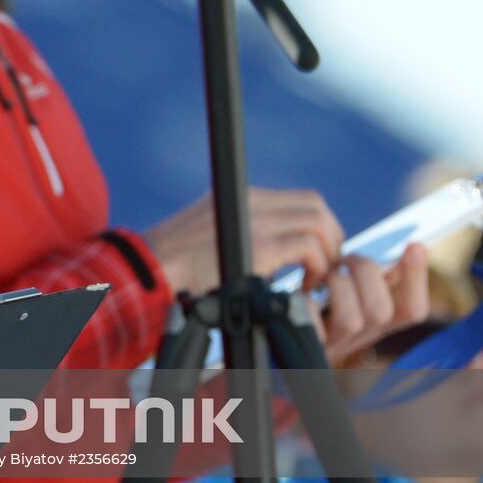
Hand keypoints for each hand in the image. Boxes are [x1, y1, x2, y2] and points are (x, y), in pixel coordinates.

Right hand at [146, 188, 342, 296]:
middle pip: (316, 206)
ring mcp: (255, 221)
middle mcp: (251, 201)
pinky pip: (307, 248)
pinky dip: (314, 268)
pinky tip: (301, 286)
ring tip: (312, 280)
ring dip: (326, 255)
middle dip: (331, 238)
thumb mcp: (215, 233)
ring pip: (317, 223)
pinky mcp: (258, 246)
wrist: (150, 269)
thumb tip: (278, 251)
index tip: (316, 253)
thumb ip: (246, 231)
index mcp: (242, 197)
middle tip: (323, 267)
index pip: (301, 199)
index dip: (320, 225)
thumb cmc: (175, 261)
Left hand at [308, 244, 429, 363]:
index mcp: (368, 323)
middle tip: (348, 258)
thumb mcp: (341, 290)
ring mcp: (328, 345)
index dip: (417, 278)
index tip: (415, 245)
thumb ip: (367, 277)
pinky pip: (312, 327)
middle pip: (383, 312)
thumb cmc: (303, 303)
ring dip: (338, 286)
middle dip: (368, 274)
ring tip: (321, 274)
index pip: (410, 309)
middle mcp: (354, 339)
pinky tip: (298, 294)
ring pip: (353, 320)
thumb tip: (404, 249)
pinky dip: (307, 305)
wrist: (267, 334)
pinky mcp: (301, 348)